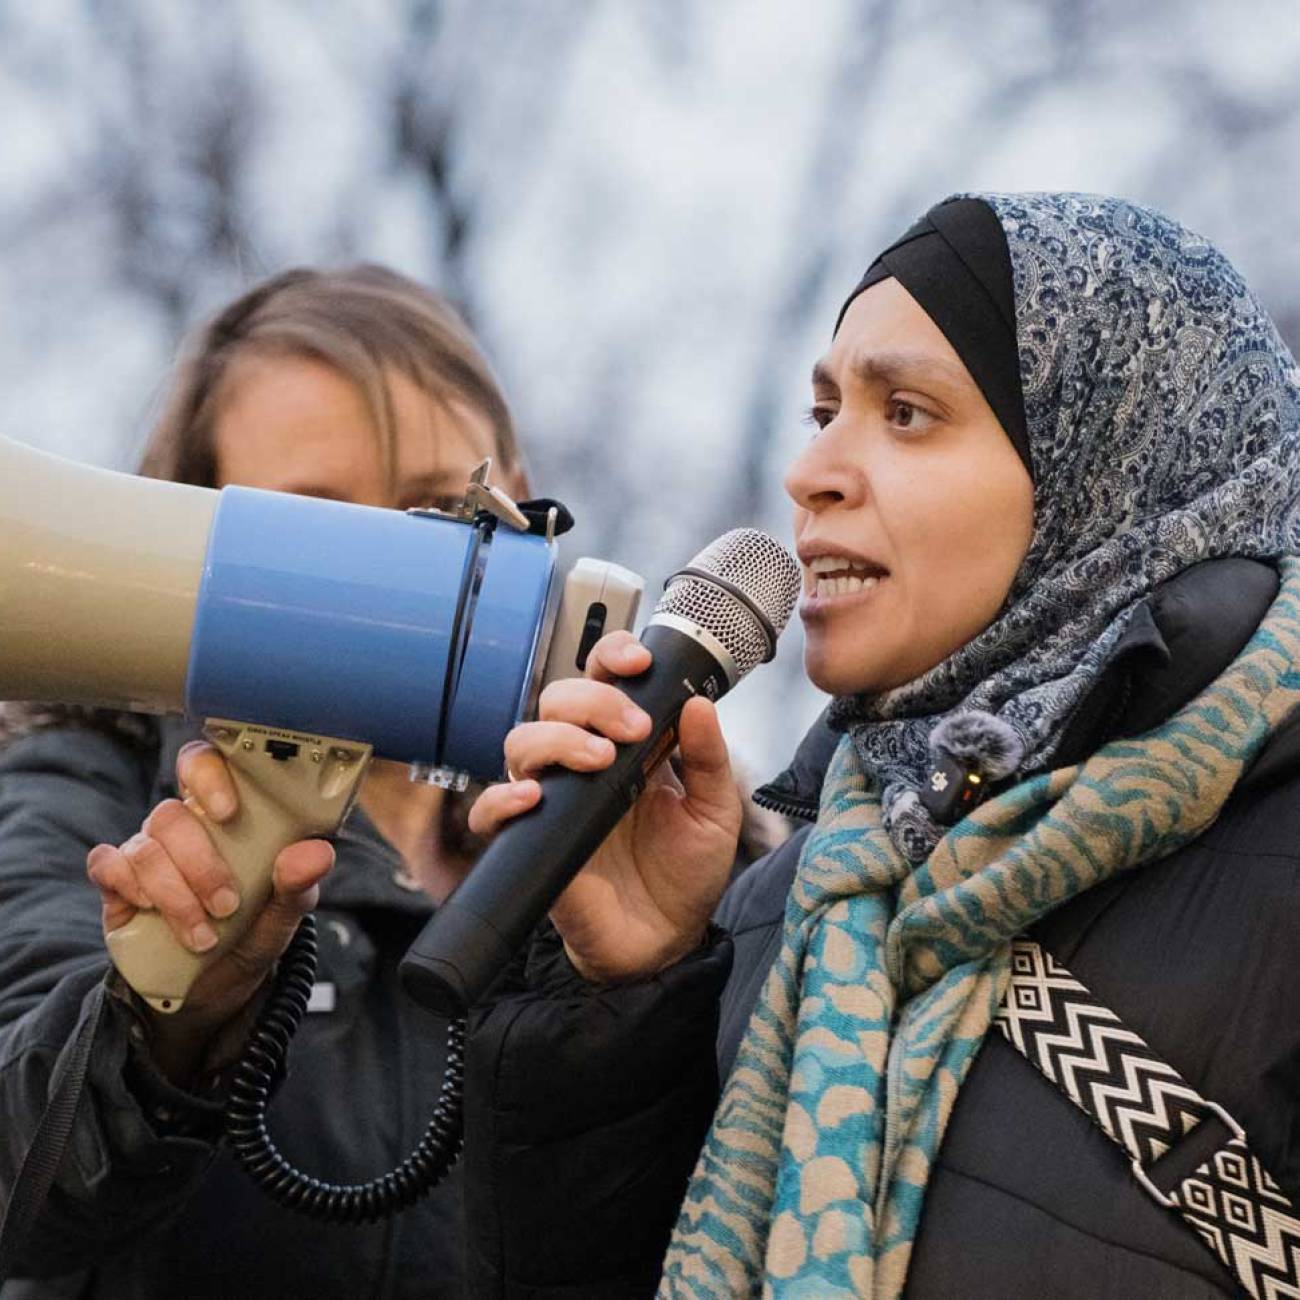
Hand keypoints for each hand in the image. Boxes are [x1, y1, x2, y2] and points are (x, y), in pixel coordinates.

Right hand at [86, 740, 335, 1085]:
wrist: (212, 991)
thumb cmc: (251, 934)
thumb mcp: (283, 916)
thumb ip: (300, 884)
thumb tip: (318, 853)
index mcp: (226, 818)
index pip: (205, 765)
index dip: (210, 775)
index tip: (230, 811)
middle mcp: (183, 828)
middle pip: (172, 814)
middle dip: (201, 863)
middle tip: (227, 904)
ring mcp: (146, 852)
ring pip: (146, 848)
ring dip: (176, 895)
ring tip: (204, 936)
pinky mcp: (116, 883)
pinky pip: (108, 865)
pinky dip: (131, 890)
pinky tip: (153, 915)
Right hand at [469, 630, 740, 982]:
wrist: (666, 940)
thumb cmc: (685, 871)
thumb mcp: (714, 811)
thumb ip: (707, 758)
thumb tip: (699, 705)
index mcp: (625, 743)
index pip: (602, 680)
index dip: (611, 656)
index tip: (638, 661)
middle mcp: (582, 763)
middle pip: (556, 699)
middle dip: (591, 701)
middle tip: (631, 730)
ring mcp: (554, 799)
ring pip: (521, 742)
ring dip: (557, 739)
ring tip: (599, 762)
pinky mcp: (532, 842)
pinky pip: (490, 811)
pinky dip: (502, 800)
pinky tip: (534, 798)